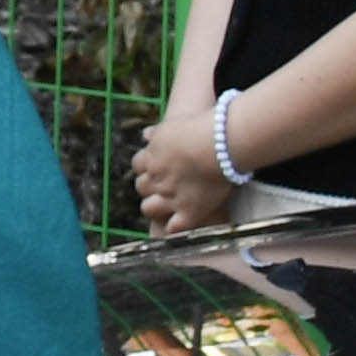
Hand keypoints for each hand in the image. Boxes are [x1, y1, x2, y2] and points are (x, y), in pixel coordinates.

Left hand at [133, 107, 234, 235]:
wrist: (217, 145)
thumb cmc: (199, 129)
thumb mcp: (171, 127)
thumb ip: (158, 133)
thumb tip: (146, 134)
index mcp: (151, 157)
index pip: (138, 165)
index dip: (147, 168)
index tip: (156, 168)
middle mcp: (156, 178)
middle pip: (141, 187)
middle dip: (149, 187)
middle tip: (162, 187)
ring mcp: (171, 196)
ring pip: (149, 208)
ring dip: (155, 208)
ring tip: (167, 209)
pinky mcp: (189, 211)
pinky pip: (174, 226)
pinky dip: (175, 228)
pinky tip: (178, 227)